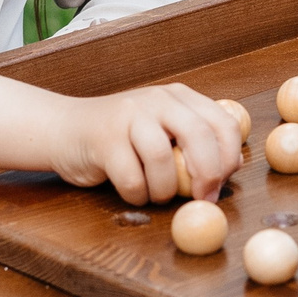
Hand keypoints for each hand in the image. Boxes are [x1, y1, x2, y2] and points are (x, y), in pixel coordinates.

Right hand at [47, 83, 242, 203]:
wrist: (64, 129)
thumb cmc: (121, 138)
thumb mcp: (163, 132)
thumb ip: (196, 145)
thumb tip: (233, 166)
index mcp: (179, 97)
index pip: (222, 122)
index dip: (229, 156)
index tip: (224, 182)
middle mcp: (157, 100)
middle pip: (198, 135)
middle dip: (207, 174)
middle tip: (203, 199)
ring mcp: (128, 116)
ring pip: (162, 159)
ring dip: (165, 189)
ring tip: (157, 195)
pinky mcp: (104, 139)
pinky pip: (132, 179)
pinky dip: (138, 195)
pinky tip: (133, 193)